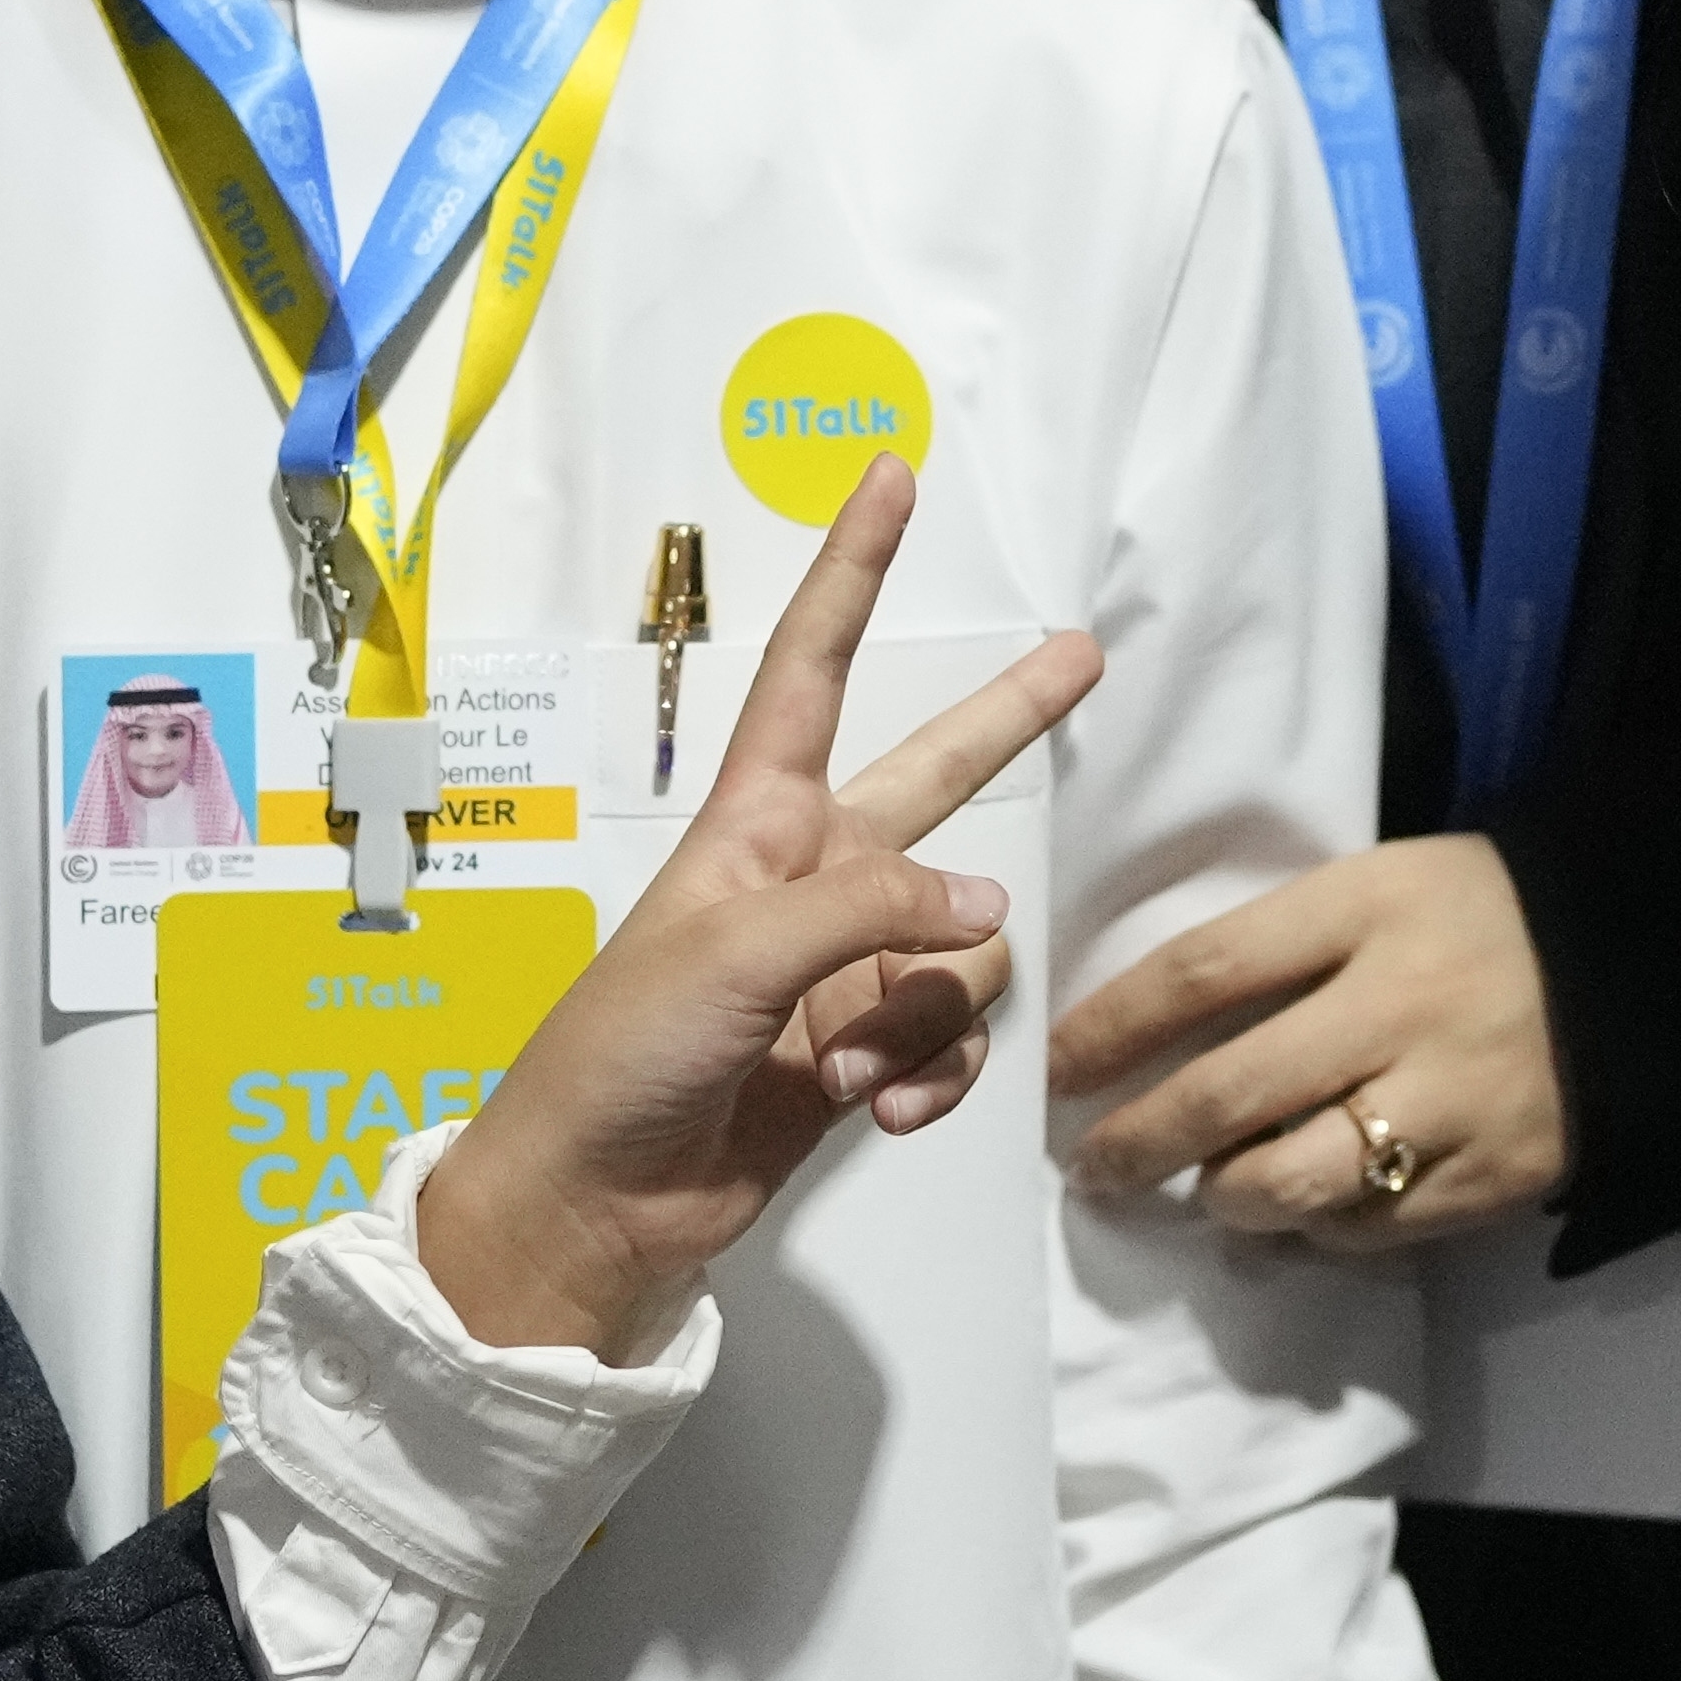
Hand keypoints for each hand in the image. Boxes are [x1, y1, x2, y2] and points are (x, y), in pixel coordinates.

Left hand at [416, 461, 1100, 1362]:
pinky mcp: (871, 1052)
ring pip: (962, 947)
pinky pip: (957, 1036)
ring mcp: (846, 968)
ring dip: (923, 1016)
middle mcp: (812, 879)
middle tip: (1082, 653)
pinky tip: (885, 1115)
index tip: (887, 477)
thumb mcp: (734, 951)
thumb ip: (872, 909)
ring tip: (845, 1069)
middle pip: (933, 777)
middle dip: (1006, 721)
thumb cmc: (623, 1053)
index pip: (814, 668)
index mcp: (757, 823)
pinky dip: (934, 1076)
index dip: (853, 571)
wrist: (597, 1204)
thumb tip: (985, 905)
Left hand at [1049, 830, 1562, 1252]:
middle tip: (1095, 1167)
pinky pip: (1369, 1231)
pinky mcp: (1492, 1177)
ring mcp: (1450, 1100)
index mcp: (1364, 909)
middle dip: (1136, 1142)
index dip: (1111, 1028)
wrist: (1627, 962)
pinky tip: (1302, 1214)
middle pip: (1227, 1093)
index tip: (1054, 1067)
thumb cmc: (1468, 919)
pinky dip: (1317, 1233)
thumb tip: (1146, 1039)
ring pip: (1291, 1183)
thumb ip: (1275, 950)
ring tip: (1212, 1191)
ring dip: (1225, 1198)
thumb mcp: (1373, 888)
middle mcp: (1400, 1006)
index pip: (1203, 972)